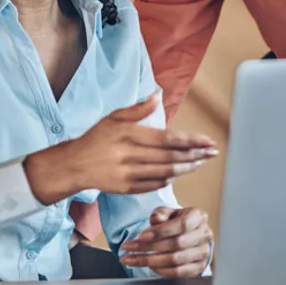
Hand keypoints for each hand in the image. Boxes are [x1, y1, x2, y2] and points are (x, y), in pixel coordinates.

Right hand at [24, 93, 217, 203]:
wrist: (74, 165)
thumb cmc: (96, 138)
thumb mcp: (114, 118)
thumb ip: (137, 109)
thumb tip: (158, 96)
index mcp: (129, 135)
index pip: (167, 139)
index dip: (190, 141)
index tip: (207, 141)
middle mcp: (130, 155)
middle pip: (170, 157)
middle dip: (195, 156)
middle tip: (212, 153)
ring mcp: (128, 174)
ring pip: (165, 173)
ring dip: (186, 168)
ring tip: (200, 163)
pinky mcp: (126, 188)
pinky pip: (154, 185)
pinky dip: (168, 179)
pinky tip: (179, 173)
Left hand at [119, 206, 213, 276]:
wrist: (189, 235)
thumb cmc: (176, 222)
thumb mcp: (167, 213)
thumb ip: (161, 214)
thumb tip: (156, 219)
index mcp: (198, 216)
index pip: (181, 224)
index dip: (161, 231)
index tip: (141, 236)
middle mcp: (204, 235)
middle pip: (176, 244)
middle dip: (149, 247)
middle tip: (129, 248)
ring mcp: (203, 253)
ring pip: (175, 260)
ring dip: (150, 260)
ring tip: (132, 259)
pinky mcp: (199, 268)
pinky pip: (178, 272)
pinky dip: (161, 270)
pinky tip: (148, 266)